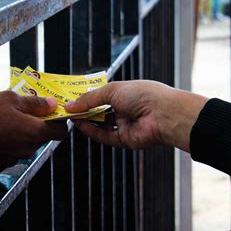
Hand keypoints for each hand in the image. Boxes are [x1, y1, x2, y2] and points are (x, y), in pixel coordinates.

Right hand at [0, 91, 67, 170]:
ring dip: (22, 135)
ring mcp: (15, 158)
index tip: (53, 115)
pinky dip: (9, 144)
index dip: (59, 123)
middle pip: (42, 138)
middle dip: (36, 126)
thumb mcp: (11, 98)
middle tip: (22, 113)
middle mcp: (28, 148)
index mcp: (34, 131)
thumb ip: (35, 103)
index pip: (60, 132)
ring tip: (5, 122)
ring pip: (27, 145)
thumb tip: (53, 104)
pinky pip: (12, 152)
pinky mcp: (2, 164)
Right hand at [64, 81, 207, 150]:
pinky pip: (105, 137)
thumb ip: (90, 98)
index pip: (103, 95)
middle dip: (84, 110)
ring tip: (70, 116)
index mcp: (126, 93)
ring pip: (101, 125)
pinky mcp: (125, 140)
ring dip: (86, 121)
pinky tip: (81, 125)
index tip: (72, 98)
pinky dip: (93, 132)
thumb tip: (72, 104)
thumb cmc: (144, 95)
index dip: (87, 97)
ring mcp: (126, 125)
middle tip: (67, 109)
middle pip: (100, 111)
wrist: (163, 114)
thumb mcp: (112, 90)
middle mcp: (126, 109)